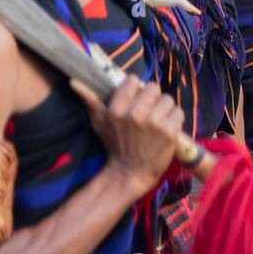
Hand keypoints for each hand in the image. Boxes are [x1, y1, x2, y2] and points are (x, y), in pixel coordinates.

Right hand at [72, 76, 183, 196]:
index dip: (136, 89)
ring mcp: (155, 123)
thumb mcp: (99, 123)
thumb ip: (89, 100)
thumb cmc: (114, 145)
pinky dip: (175, 119)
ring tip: (158, 120)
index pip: (133, 80)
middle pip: (153, 88)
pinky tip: (167, 128)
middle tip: (149, 110)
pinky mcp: (170, 131)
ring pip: (168, 99)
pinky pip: (179, 112)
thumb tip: (74, 81)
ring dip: (165, 109)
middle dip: (152, 98)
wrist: (130, 172)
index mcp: (117, 109)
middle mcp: (136, 114)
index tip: (136, 99)